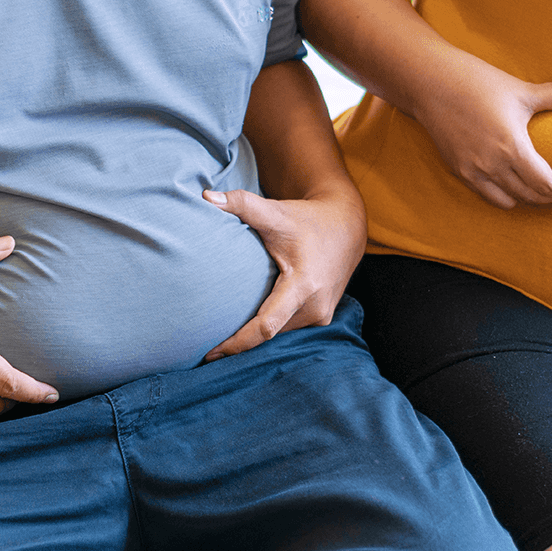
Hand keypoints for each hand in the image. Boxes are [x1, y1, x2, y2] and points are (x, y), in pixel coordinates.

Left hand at [201, 187, 365, 360]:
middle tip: (205, 352)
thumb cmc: (307, 220)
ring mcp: (320, 315)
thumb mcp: (275, 212)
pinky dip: (267, 329)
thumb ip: (241, 204)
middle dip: (239, 344)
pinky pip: (287, 329)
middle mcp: (315, 306)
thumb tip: (206, 197)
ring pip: (278, 334)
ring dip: (253, 338)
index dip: (237, 342)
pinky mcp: (320, 317)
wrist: (346, 227)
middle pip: (269, 334)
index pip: (266, 325)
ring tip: (220, 343)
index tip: (211, 353)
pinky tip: (246, 330)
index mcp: (304, 285)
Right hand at [414, 59, 551, 208]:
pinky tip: (515, 187)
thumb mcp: (524, 90)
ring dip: (530, 201)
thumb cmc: (479, 83)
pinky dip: (506, 197)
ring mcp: (473, 172)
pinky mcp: (459, 171)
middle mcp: (492, 166)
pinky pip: (488, 196)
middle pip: (531, 197)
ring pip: (509, 202)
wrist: (431, 84)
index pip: (546, 185)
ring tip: (544, 193)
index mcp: (511, 147)